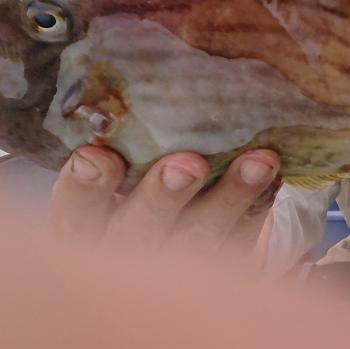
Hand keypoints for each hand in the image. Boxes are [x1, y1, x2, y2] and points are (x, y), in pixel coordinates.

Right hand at [48, 142, 281, 260]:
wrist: (178, 250)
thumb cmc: (136, 189)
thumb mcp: (120, 170)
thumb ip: (129, 143)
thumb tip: (158, 81)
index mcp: (87, 227)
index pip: (74, 212)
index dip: (83, 188)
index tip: (97, 156)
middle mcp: (127, 251)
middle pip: (139, 231)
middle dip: (163, 197)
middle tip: (188, 165)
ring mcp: (177, 267)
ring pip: (202, 237)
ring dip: (232, 198)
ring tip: (259, 162)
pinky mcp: (225, 266)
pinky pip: (246, 236)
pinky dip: (260, 201)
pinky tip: (274, 171)